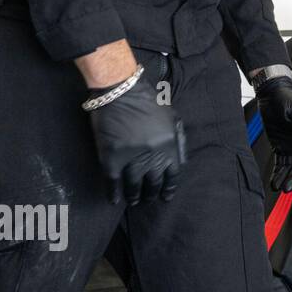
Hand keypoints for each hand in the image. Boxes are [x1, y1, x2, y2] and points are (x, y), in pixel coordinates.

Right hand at [86, 76, 186, 206]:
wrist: (121, 91)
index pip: (173, 174)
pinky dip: (113, 193)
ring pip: (134, 185)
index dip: (169, 188)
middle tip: (148, 199)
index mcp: (169, 145)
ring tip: (133, 201)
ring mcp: (131, 158)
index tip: (166, 197)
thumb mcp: (173, 118)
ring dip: (134, 196)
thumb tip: (180, 162)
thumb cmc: (148, 101)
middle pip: (153, 182)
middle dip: (151, 193)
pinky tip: (114, 200)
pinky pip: (113, 181)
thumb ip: (178, 140)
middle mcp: (153, 155)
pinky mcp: (111, 157)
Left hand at [257, 77, 291, 190]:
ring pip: (289, 166)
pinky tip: (274, 181)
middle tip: (287, 188)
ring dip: (285, 177)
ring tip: (279, 188)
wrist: (271, 94)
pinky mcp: (279, 145)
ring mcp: (290, 145)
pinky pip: (279, 162)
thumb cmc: (287, 99)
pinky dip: (277, 172)